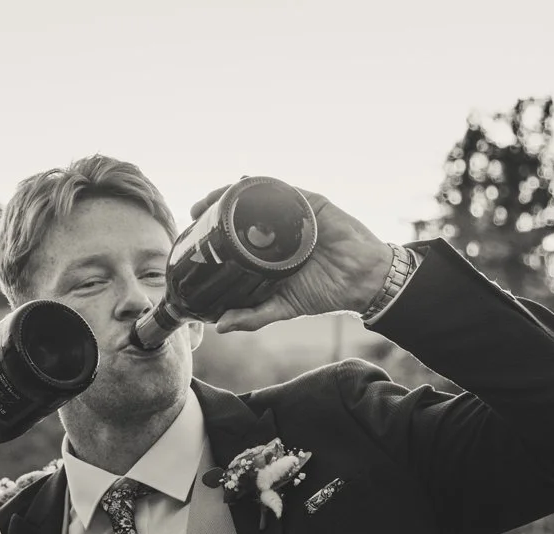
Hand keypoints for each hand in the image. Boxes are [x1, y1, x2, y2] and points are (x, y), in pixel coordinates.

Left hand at [189, 182, 394, 333]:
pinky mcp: (311, 204)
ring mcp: (293, 215)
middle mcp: (277, 229)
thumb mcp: (282, 308)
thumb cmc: (324, 293)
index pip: (235, 233)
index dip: (213, 228)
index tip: (192, 228)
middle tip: (196, 209)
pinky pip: (285, 191)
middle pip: (242, 210)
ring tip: (214, 196)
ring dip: (235, 192)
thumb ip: (253, 317)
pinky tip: (247, 186)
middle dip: (217, 205)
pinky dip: (266, 187)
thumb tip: (221, 326)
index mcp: (268, 250)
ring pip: (259, 196)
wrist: (361, 283)